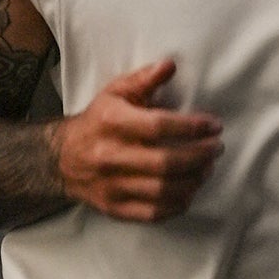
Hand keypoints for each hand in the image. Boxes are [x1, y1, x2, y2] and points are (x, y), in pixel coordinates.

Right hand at [56, 58, 222, 221]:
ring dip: (194, 180)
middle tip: (216, 148)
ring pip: (163, 191)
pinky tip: (189, 190)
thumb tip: (170, 65)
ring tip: (207, 168)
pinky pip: (154, 213)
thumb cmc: (98, 121)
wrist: (62, 158)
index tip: (214, 126)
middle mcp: (110, 156)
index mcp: (111, 123)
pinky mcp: (115, 208)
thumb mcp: (116, 92)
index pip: (160, 127)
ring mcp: (112, 185)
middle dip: (200, 156)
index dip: (192, 127)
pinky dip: (178, 204)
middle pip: (166, 163)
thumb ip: (145, 79)